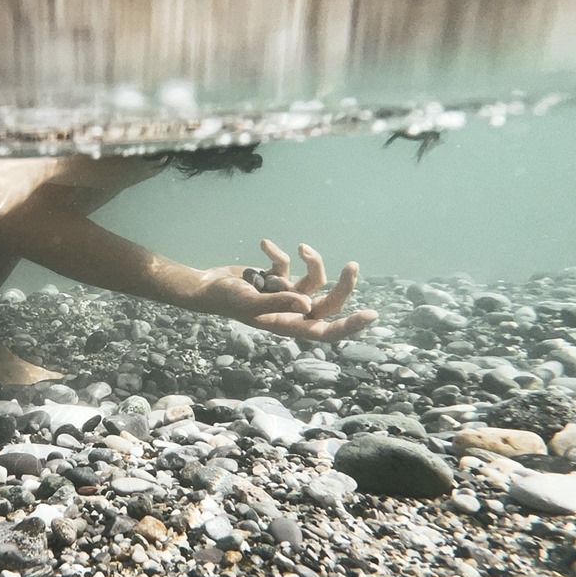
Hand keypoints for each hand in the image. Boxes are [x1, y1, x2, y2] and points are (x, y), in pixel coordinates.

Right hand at [196, 240, 377, 340]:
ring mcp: (286, 295)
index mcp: (289, 324)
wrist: (204, 286)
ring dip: (311, 261)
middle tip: (352, 265)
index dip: (349, 326)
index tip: (370, 315)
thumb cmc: (225, 299)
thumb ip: (279, 303)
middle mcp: (292, 311)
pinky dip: (279, 253)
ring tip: (301, 247)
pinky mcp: (276, 279)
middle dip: (343, 284)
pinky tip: (264, 245)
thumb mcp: (251, 302)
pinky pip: (288, 265)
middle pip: (329, 302)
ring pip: (314, 279)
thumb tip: (308, 305)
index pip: (326, 330)